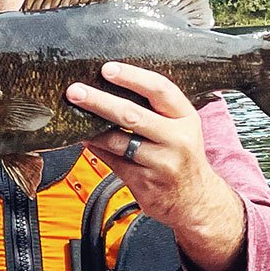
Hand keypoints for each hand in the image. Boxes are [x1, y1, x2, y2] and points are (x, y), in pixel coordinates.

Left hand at [66, 62, 245, 270]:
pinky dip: (97, 148)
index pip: (160, 89)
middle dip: (100, 101)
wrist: (196, 201)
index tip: (107, 69)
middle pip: (132, 114)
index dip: (132, 77)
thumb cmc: (183, 157)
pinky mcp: (145, 182)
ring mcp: (161, 163)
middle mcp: (177, 139)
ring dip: (92, 128)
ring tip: (73, 114)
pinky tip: (86, 139)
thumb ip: (155, 110)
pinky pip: (113, 161)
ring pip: (118, 141)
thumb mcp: (181, 128)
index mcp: (186, 118)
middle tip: (76, 91)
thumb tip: (111, 87)